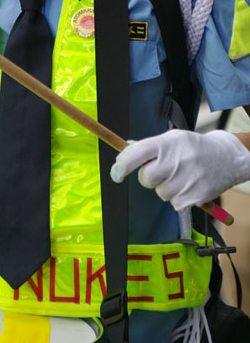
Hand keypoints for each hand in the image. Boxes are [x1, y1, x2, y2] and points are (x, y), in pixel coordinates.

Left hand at [110, 128, 249, 210]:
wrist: (226, 157)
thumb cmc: (193, 147)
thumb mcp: (172, 139)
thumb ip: (149, 147)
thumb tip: (124, 152)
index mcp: (166, 143)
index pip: (135, 154)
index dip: (121, 165)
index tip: (116, 173)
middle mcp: (175, 161)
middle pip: (146, 179)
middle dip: (150, 177)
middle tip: (163, 170)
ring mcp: (186, 180)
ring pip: (160, 193)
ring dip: (166, 187)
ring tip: (182, 175)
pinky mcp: (195, 197)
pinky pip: (174, 203)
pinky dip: (179, 197)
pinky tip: (189, 185)